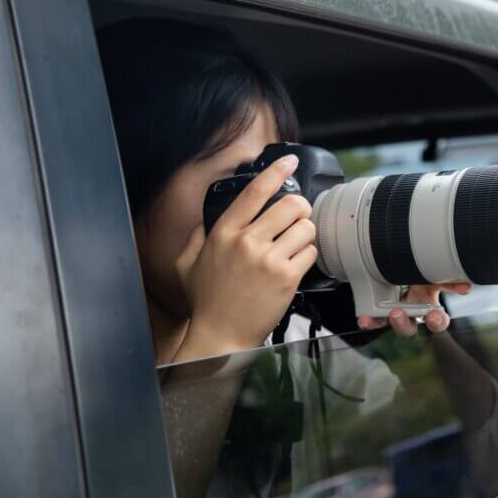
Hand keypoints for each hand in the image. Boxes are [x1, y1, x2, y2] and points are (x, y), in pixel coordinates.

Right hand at [173, 155, 317, 359]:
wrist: (221, 336)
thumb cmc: (206, 301)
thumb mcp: (187, 263)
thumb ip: (198, 235)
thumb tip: (208, 217)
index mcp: (224, 232)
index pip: (255, 191)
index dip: (276, 171)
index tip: (289, 161)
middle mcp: (246, 242)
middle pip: (291, 205)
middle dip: (299, 209)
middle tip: (297, 218)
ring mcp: (268, 260)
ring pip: (305, 227)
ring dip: (304, 234)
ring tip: (294, 245)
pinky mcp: (286, 278)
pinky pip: (310, 252)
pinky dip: (307, 255)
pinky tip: (295, 264)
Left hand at [356, 283, 470, 335]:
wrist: (402, 263)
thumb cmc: (422, 272)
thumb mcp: (436, 274)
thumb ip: (450, 281)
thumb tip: (467, 287)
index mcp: (430, 307)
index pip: (437, 321)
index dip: (437, 321)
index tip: (434, 316)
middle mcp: (413, 314)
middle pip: (409, 328)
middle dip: (403, 324)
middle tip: (398, 313)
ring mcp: (396, 313)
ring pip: (391, 325)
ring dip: (389, 322)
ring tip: (387, 313)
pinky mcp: (380, 311)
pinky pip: (375, 320)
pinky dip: (369, 321)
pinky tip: (364, 320)